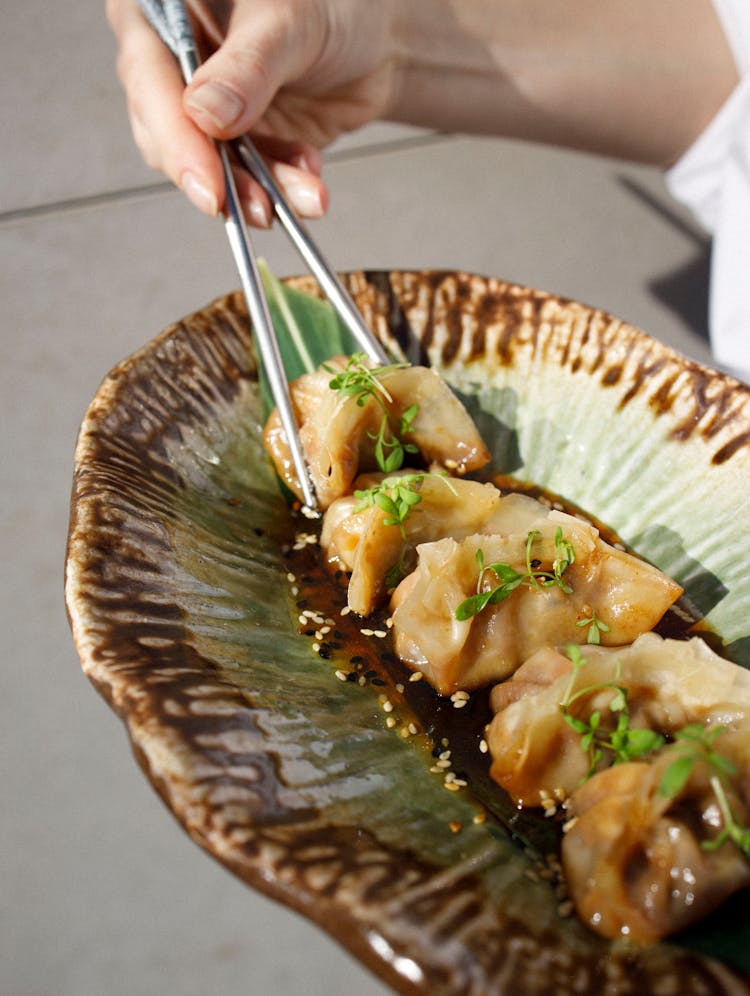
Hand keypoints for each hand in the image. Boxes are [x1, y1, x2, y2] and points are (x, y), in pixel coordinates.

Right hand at [107, 0, 396, 223]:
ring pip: (206, 166)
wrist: (376, 43)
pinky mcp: (232, 141)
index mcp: (164, 6)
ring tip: (304, 198)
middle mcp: (172, 56)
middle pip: (166, 131)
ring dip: (257, 192)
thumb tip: (204, 114)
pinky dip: (279, 188)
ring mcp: (201, 104)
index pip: (147, 73)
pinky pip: (244, 178)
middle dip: (218, 177)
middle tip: (258, 207)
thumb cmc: (334, 5)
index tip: (207, 183)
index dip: (174, 135)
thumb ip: (247, 67)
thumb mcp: (290, 24)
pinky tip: (310, 182)